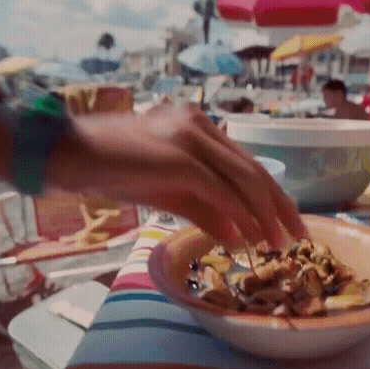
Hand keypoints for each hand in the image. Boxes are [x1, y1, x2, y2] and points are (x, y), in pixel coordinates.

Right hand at [48, 103, 305, 248]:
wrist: (69, 153)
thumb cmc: (114, 169)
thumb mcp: (168, 193)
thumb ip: (204, 210)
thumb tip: (238, 235)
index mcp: (199, 128)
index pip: (247, 164)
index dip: (272, 195)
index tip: (289, 222)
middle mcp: (201, 125)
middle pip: (254, 169)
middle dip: (280, 205)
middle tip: (299, 235)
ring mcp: (190, 136)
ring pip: (242, 177)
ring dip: (265, 213)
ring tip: (280, 242)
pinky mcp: (178, 155)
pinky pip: (218, 188)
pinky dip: (237, 212)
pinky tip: (249, 235)